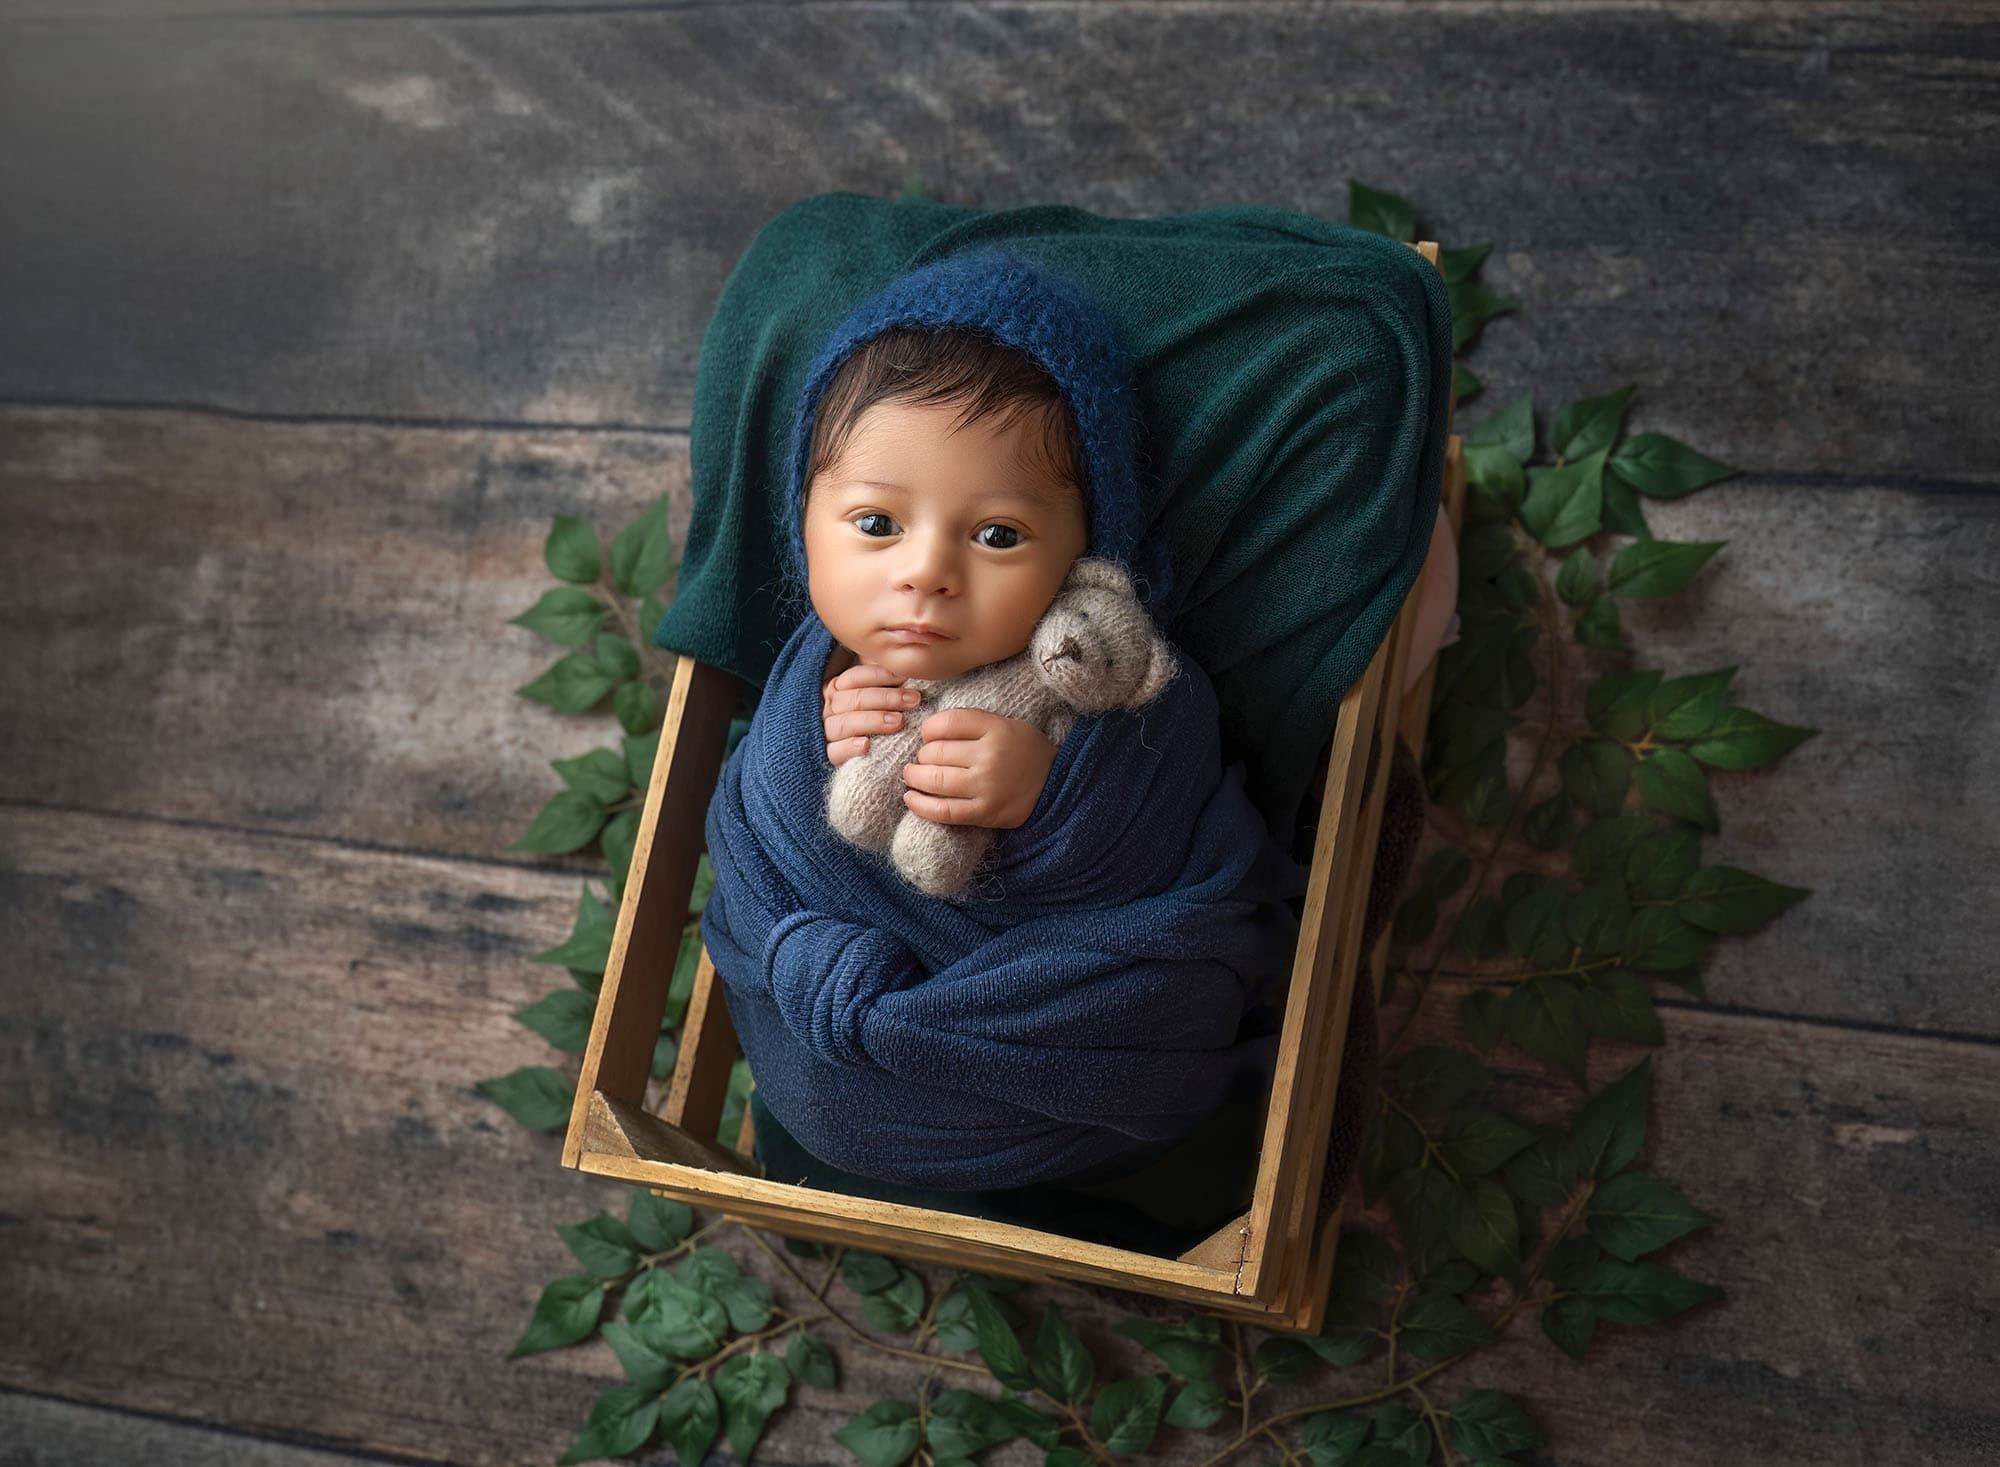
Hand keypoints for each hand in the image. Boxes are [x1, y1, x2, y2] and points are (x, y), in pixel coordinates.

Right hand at [823, 660, 919, 766]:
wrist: (860, 760)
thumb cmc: (875, 721)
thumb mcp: (877, 699)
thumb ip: (886, 685)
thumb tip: (908, 672)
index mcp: (838, 690)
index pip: (853, 678)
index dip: (878, 675)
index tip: (903, 678)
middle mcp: (829, 709)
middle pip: (853, 699)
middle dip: (885, 698)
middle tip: (913, 700)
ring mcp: (827, 733)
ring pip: (844, 723)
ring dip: (873, 720)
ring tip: (898, 722)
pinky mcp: (829, 757)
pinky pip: (834, 751)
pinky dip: (849, 747)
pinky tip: (866, 745)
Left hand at [901, 706, 1056, 829]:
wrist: (1057, 785)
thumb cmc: (1024, 752)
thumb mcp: (1006, 725)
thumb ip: (971, 724)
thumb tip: (926, 732)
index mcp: (996, 728)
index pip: (946, 723)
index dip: (928, 729)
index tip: (927, 736)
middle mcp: (990, 756)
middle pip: (935, 752)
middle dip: (922, 756)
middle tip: (922, 759)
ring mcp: (987, 786)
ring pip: (934, 780)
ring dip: (915, 777)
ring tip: (912, 776)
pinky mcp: (984, 812)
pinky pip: (943, 810)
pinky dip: (920, 805)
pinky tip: (911, 798)